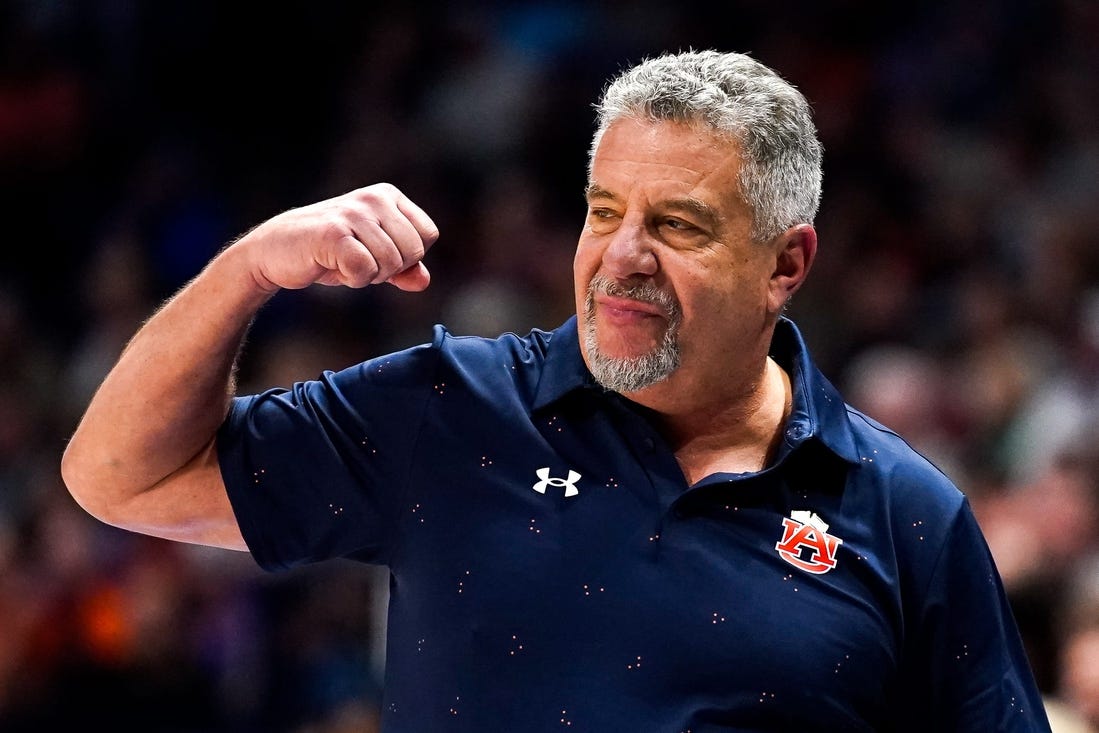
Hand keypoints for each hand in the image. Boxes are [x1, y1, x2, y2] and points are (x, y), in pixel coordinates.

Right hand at [236, 183, 438, 292]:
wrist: (274, 251)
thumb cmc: (328, 252)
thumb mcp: (372, 257)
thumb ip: (402, 268)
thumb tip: (423, 281)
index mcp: (388, 195)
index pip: (428, 235)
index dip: (407, 257)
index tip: (378, 254)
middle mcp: (374, 198)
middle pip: (413, 251)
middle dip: (389, 269)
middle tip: (358, 261)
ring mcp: (353, 213)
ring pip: (390, 263)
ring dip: (368, 275)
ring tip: (343, 261)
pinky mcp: (334, 233)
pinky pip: (365, 270)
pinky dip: (352, 279)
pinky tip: (332, 265)